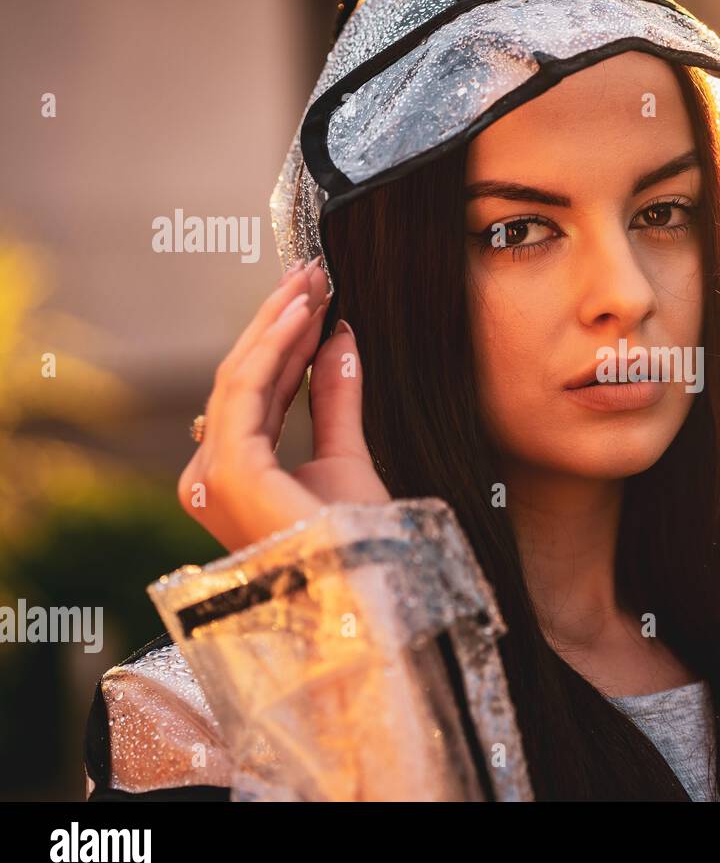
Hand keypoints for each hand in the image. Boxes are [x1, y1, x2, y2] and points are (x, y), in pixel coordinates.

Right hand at [178, 257, 390, 552]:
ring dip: (277, 322)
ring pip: (241, 377)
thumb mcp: (346, 454)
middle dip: (278, 322)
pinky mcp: (228, 472)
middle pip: (243, 380)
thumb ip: (334, 398)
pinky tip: (303, 314)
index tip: (316, 299)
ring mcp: (212, 477)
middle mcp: (209, 477)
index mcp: (231, 478)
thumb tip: (340, 338)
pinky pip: (247, 390)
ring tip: (312, 281)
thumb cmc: (355, 541)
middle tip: (311, 273)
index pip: (256, 394)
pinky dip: (275, 346)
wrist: (367, 589)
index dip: (286, 342)